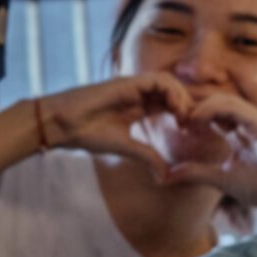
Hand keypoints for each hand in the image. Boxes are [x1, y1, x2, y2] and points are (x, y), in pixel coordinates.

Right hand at [35, 73, 196, 179]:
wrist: (61, 124)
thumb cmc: (87, 134)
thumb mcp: (126, 147)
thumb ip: (148, 157)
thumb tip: (165, 177)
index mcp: (139, 107)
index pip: (170, 104)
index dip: (186, 115)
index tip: (193, 132)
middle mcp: (138, 94)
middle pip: (174, 91)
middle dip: (189, 105)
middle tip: (195, 125)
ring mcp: (133, 86)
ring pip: (169, 82)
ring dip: (183, 97)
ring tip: (185, 118)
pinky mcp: (126, 82)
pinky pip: (158, 79)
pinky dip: (172, 91)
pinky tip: (175, 109)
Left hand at [160, 92, 256, 217]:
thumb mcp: (219, 178)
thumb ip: (196, 172)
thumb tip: (168, 176)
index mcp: (242, 133)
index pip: (216, 112)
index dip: (196, 114)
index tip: (179, 126)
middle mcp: (251, 123)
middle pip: (219, 101)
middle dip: (197, 106)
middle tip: (178, 118)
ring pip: (225, 100)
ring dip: (202, 106)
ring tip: (187, 120)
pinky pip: (234, 108)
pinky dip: (213, 109)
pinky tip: (197, 120)